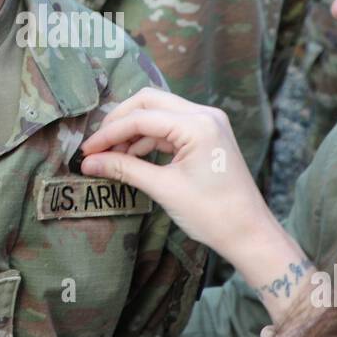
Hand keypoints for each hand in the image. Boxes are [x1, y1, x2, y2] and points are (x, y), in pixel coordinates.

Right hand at [79, 87, 283, 262]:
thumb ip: (124, 169)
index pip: (141, 118)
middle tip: (97, 147)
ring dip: (132, 131)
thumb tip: (88, 163)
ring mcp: (208, 122)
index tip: (86, 151)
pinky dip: (148, 139)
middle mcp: (204, 114)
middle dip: (119, 122)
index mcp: (198, 124)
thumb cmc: (213, 214)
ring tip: (110, 157)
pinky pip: (170, 127)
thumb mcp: (163, 189)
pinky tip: (131, 157)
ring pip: (158, 113)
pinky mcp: (207, 134)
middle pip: (148, 102)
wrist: (249, 233)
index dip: (109, 134)